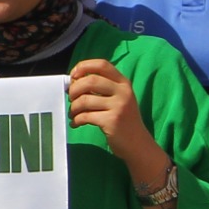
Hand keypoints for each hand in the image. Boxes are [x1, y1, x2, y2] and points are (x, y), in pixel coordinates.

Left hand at [67, 60, 165, 184]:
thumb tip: (72, 82)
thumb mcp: (117, 99)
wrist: (138, 144)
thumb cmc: (123, 120)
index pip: (102, 64)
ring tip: (73, 114)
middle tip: (71, 98)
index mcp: (123, 83)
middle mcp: (123, 92)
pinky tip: (76, 123)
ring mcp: (119, 106)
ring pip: (85, 100)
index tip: (73, 76)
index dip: (84, 66)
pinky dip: (76, 120)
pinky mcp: (112, 121)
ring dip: (73, 107)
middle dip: (74, 89)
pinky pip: (85, 116)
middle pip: (90, 80)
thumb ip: (101, 88)